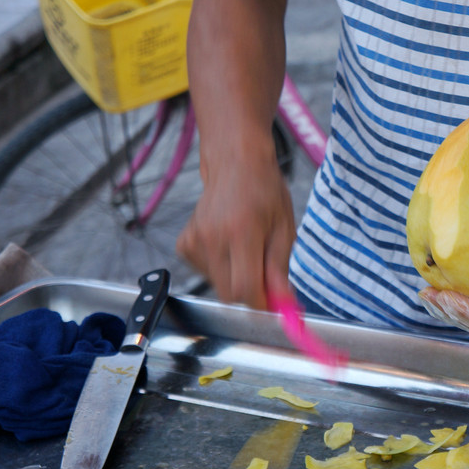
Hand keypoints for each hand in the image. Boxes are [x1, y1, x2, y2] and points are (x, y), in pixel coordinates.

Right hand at [177, 153, 295, 309]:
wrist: (234, 163)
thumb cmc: (265, 191)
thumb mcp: (284, 228)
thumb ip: (279, 269)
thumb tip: (283, 305)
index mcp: (241, 232)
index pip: (245, 289)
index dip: (261, 304)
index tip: (274, 303)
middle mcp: (213, 238)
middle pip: (230, 294)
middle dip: (251, 292)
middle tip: (265, 273)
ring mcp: (194, 241)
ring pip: (218, 284)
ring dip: (235, 277)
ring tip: (246, 247)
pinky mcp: (184, 244)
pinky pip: (206, 273)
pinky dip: (221, 267)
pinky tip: (228, 243)